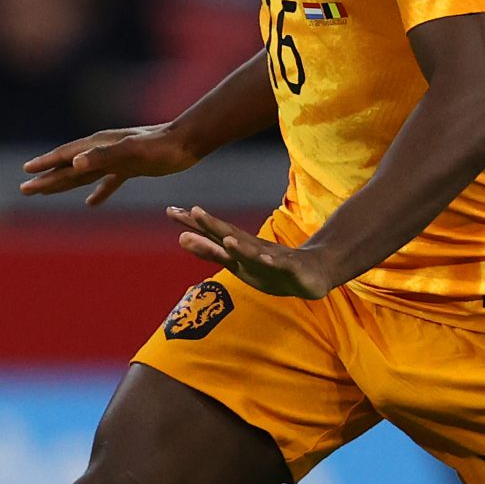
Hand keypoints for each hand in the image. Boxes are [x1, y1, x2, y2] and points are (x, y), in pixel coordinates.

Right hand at [20, 125, 200, 205]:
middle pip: (69, 166)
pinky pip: (107, 181)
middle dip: (47, 178)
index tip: (26, 173)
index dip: (45, 165)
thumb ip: (102, 157)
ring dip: (65, 182)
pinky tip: (91, 203)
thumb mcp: (130, 152)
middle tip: (25, 189)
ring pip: (84, 174)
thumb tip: (74, 164)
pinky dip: (97, 192)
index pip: (64, 157)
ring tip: (47, 190)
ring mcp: (116, 159)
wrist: (187, 142)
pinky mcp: (130, 167)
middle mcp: (102, 150)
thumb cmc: (160, 148)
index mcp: (97, 146)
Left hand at [167, 205, 336, 298]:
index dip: (192, 223)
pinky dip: (273, 263)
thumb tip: (180, 237)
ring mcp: (272, 258)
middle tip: (194, 212)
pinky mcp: (291, 269)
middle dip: (213, 226)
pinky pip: (281, 266)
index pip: (211, 233)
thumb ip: (209, 251)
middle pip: (230, 235)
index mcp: (238, 248)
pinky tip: (267, 260)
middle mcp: (253, 249)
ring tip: (228, 240)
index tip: (170, 211)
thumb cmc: (270, 267)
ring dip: (242, 246)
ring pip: (254, 252)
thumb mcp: (235, 262)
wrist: (314, 272)